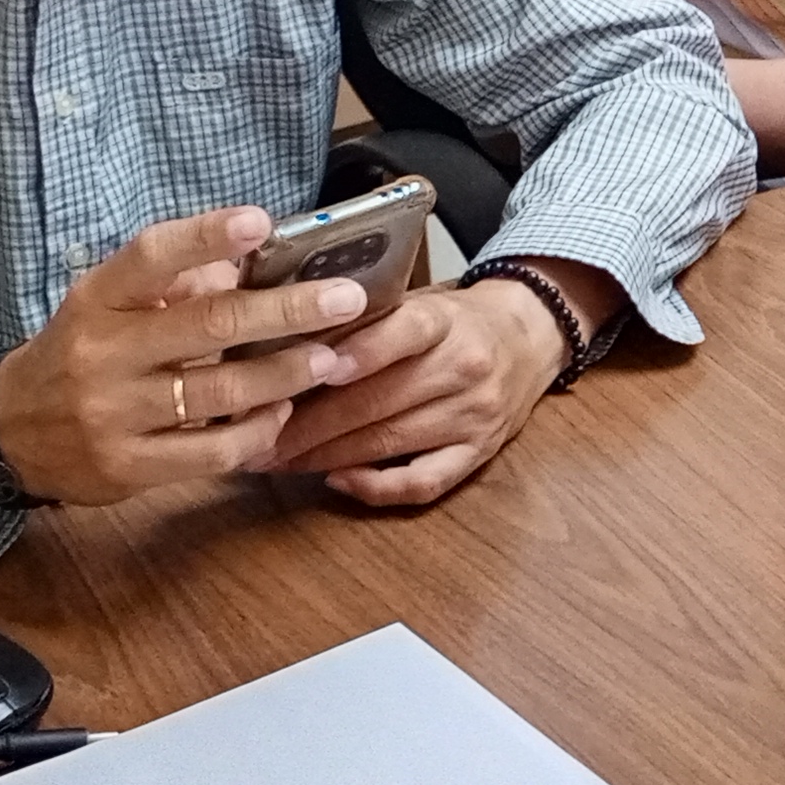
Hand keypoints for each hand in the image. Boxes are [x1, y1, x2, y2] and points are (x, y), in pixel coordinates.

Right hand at [0, 209, 372, 506]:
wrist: (8, 432)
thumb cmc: (79, 355)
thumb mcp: (106, 307)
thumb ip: (171, 285)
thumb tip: (246, 264)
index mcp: (97, 299)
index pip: (151, 255)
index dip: (206, 236)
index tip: (261, 221)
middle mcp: (102, 351)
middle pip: (208, 324)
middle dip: (287, 311)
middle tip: (344, 299)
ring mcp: (114, 413)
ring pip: (220, 391)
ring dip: (286, 375)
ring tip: (330, 360)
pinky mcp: (128, 466)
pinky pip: (212, 450)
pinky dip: (257, 432)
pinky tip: (282, 414)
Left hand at [258, 275, 581, 506]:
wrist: (529, 337)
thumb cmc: (454, 319)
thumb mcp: (417, 298)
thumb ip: (364, 317)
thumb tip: (280, 339)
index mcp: (446, 321)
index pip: (401, 333)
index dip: (354, 354)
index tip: (302, 370)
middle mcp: (465, 369)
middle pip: (379, 401)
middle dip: (307, 423)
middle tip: (255, 434)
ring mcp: (474, 416)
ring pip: (390, 443)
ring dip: (324, 457)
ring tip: (275, 459)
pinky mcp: (480, 454)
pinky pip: (423, 483)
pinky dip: (376, 487)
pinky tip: (337, 480)